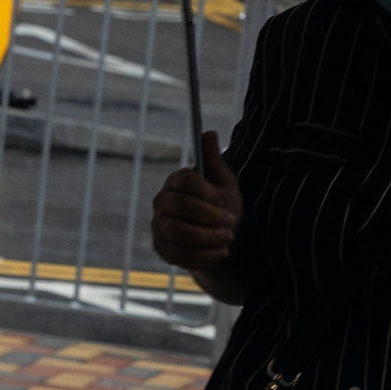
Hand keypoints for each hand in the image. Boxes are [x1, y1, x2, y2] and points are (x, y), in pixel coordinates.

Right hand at [151, 131, 241, 272]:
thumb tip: (208, 133)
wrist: (219, 235)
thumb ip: (214, 161)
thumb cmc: (221, 204)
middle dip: (210, 216)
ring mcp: (159, 226)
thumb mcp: (223, 181)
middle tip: (231, 223)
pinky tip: (222, 252)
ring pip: (179, 232)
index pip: (184, 180)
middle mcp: (162, 201)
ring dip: (209, 237)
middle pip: (180, 206)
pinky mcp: (162, 248)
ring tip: (229, 238)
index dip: (206, 191)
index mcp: (177, 181)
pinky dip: (205, 256)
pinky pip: (180, 254)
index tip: (224, 199)